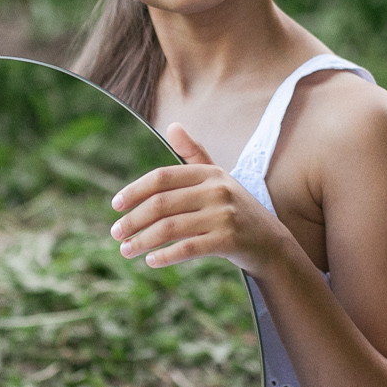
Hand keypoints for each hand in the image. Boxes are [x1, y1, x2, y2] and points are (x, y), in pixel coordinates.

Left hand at [108, 124, 288, 273]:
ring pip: (170, 228)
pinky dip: (165, 256)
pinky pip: (188, 248)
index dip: (135, 190)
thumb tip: (172, 125)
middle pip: (161, 204)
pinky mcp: (229, 240)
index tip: (115, 205)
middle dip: (133, 220)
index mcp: (210, 173)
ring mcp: (224, 215)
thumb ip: (194, 154)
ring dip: (142, 241)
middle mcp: (217, 190)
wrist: (271, 242)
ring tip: (125, 250)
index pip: (162, 177)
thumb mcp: (218, 178)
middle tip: (116, 233)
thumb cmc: (236, 209)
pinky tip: (150, 261)